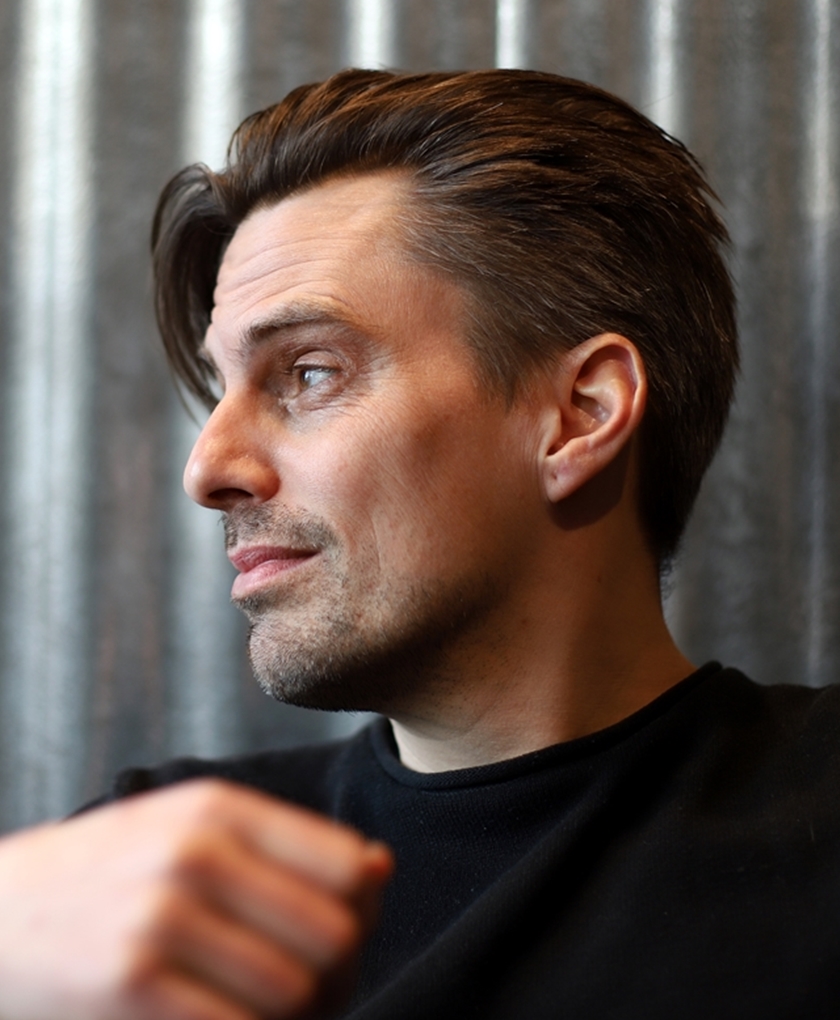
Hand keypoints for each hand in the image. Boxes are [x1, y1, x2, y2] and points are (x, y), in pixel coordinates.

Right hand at [0, 779, 392, 1019]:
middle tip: (318, 996)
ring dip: (301, 1018)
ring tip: (274, 1013)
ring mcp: (158, 919)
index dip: (363, 915)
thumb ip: (285, 847)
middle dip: (340, 978)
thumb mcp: (190, 833)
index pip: (349, 865)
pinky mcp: (127, 984)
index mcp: (219, 808)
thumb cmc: (108, 877)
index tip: (340, 940)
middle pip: (334, 934)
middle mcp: (194, 852)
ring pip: (296, 992)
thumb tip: (380, 868)